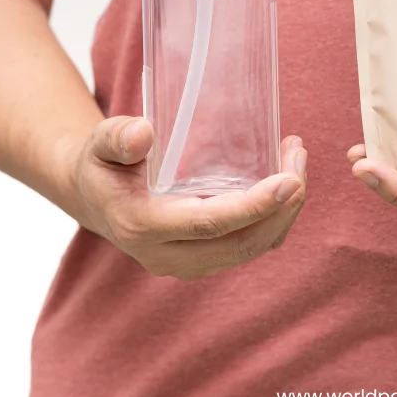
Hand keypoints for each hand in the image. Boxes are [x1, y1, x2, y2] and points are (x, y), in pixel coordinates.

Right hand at [66, 117, 306, 278]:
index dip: (254, 206)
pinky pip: (250, 246)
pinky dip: (276, 217)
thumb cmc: (103, 164)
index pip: (209, 225)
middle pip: (241, 243)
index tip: (289, 181)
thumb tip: (143, 133)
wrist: (97, 198)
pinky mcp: (204, 258)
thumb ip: (117, 138)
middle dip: (283, 205)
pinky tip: (286, 179)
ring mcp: (188, 263)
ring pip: (252, 248)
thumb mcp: (101, 143)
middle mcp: (168, 255)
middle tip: (299, 159)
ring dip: (285, 210)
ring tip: (297, 160)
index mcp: (143, 226)